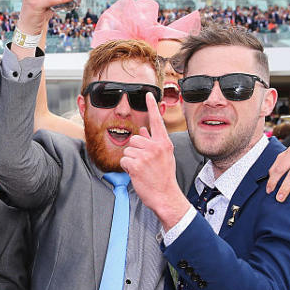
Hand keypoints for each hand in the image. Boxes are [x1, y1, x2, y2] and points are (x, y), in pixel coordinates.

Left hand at [120, 92, 190, 229]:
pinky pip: (123, 160)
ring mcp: (146, 155)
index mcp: (164, 143)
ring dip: (130, 160)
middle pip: (134, 139)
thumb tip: (143, 129)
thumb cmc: (163, 177)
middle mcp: (156, 147)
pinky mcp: (136, 165)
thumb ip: (154, 142)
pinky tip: (136, 174)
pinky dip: (126, 168)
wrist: (165, 195)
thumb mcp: (164, 157)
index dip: (151, 107)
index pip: (156, 121)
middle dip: (135, 150)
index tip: (148, 94)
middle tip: (144, 163)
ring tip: (141, 169)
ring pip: (127, 150)